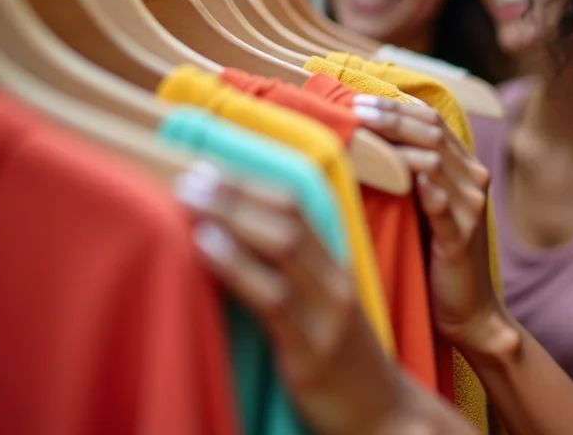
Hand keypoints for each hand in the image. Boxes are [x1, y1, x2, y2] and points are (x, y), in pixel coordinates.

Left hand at [174, 161, 469, 434]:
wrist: (385, 418)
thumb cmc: (345, 368)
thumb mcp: (325, 313)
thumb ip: (294, 281)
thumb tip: (239, 251)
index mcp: (338, 268)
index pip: (300, 206)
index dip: (256, 181)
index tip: (212, 164)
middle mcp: (336, 282)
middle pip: (289, 216)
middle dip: (237, 190)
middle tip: (190, 170)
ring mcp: (327, 314)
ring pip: (281, 246)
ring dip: (230, 216)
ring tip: (188, 198)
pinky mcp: (311, 351)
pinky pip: (272, 298)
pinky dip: (236, 265)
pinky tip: (205, 245)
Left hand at [352, 95, 513, 352]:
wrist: (465, 310)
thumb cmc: (432, 256)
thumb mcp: (418, 206)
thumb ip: (403, 173)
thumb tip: (359, 139)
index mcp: (462, 167)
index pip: (432, 121)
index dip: (397, 107)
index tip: (358, 101)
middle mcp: (474, 179)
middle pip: (432, 133)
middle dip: (392, 118)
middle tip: (354, 111)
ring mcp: (472, 208)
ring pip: (436, 162)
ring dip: (397, 147)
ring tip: (364, 138)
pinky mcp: (463, 238)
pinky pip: (444, 208)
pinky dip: (427, 190)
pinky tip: (405, 180)